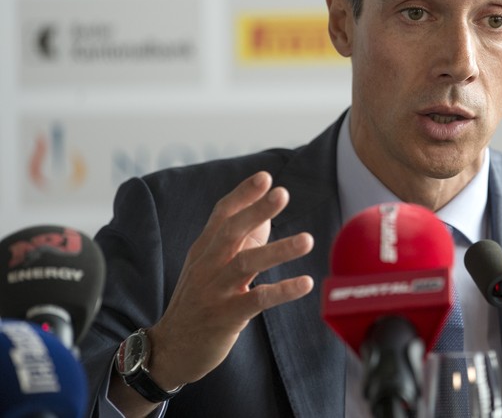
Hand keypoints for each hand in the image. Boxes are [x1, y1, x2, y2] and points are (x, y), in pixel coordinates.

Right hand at [147, 171, 313, 388]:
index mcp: (205, 248)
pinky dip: (282, 290)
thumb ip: (238, 241)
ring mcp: (215, 290)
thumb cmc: (200, 300)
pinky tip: (306, 283)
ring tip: (308, 240)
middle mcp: (208, 264)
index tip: (265, 177)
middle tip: (282, 193)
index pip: (223, 214)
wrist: (171, 348)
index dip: (243, 195)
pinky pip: (256, 299)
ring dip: (278, 250)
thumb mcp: (211, 266)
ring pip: (245, 264)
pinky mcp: (225, 316)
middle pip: (231, 231)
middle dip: (256, 211)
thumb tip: (266, 216)